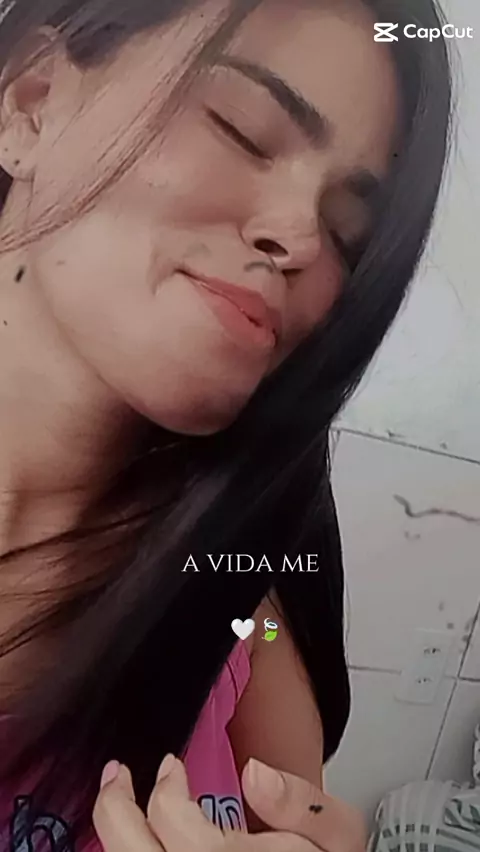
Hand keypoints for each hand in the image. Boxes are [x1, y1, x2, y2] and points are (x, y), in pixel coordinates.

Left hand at [93, 755, 366, 851]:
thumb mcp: (338, 834)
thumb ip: (300, 800)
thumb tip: (254, 773)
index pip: (168, 814)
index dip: (167, 783)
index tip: (172, 768)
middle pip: (126, 848)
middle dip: (113, 806)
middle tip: (115, 778)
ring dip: (113, 840)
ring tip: (113, 813)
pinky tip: (133, 848)